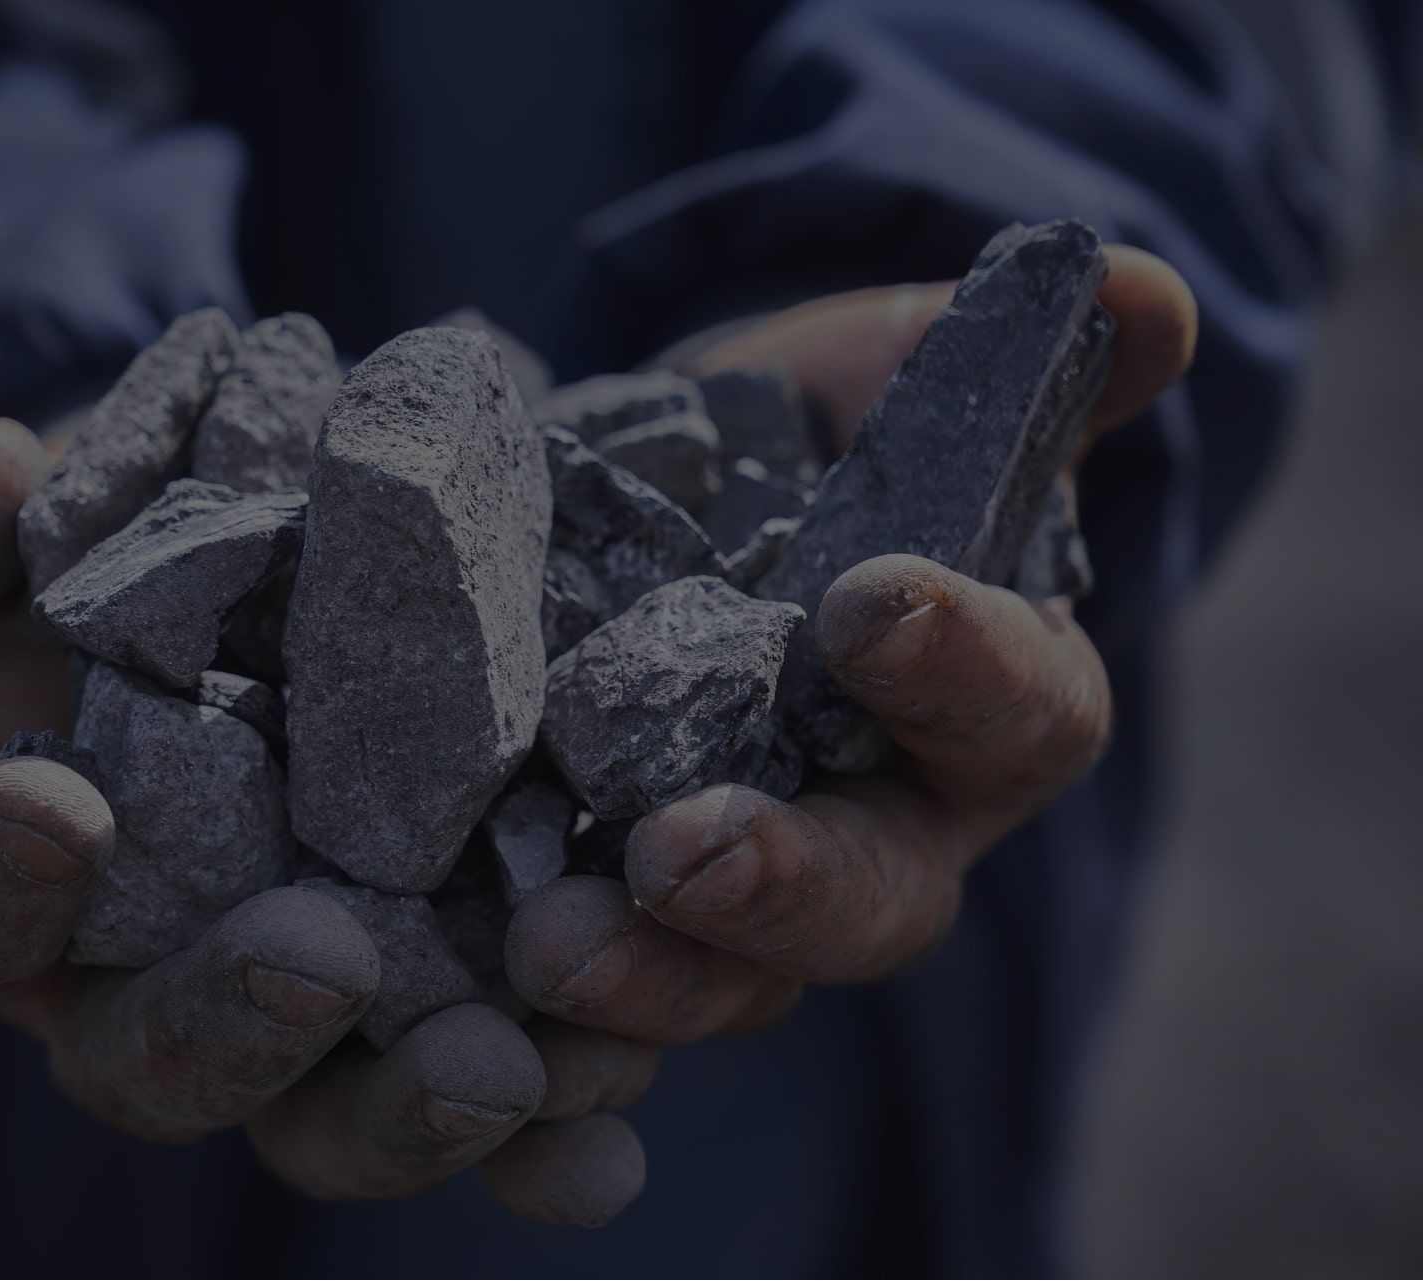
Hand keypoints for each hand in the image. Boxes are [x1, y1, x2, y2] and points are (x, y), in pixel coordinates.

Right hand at [0, 414, 651, 1224]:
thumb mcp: (48, 554)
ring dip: (413, 1111)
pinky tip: (608, 1144)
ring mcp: (305, 1042)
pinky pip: (494, 1126)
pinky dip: (547, 1150)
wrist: (282, 633)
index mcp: (34, 891)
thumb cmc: (139, 601)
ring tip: (503, 1068)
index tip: (55, 805)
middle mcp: (155, 996)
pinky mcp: (442, 1039)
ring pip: (333, 1121)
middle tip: (316, 959)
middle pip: (161, 1058)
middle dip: (233, 1016)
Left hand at [504, 246, 1197, 1038]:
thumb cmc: (810, 444)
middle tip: (679, 856)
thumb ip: (1015, 361)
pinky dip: (546, 1030)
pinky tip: (474, 1010)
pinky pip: (599, 1015)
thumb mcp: (894, 382)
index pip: (1017, 710)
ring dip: (644, 978)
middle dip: (782, 885)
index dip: (957, 664)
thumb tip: (1139, 294)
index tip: (864, 602)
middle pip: (869, 901)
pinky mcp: (616, 921)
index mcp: (982, 710)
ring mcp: (744, 901)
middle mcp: (880, 829)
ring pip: (727, 984)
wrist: (658, 505)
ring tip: (546, 946)